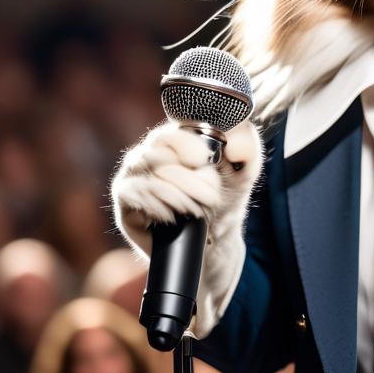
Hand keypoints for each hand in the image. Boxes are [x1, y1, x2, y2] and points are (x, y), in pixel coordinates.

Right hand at [111, 119, 262, 336]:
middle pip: (160, 155)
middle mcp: (149, 152)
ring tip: (196, 211)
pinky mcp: (125, 199)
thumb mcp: (245, 171)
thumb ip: (248, 147)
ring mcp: (133, 174)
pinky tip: (173, 216)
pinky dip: (160, 205)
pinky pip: (136, 194)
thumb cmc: (225, 200)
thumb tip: (235, 146)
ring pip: (151, 176)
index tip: (203, 160)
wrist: (212, 242)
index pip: (171, 130)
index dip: (186, 144)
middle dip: (191, 181)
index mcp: (176, 138)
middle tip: (210, 200)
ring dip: (179, 196)